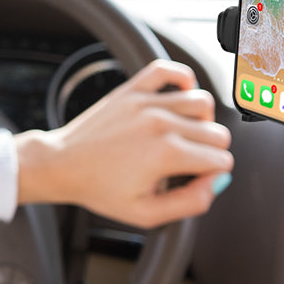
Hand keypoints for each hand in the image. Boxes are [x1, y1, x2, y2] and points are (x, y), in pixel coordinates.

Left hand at [13, 59, 232, 228]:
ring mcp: (146, 103)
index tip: (192, 179)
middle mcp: (160, 123)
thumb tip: (217, 182)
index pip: (221, 160)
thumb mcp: (146, 213)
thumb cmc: (100, 189)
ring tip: (183, 135)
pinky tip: (177, 100)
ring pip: (203, 102)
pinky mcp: (132, 90)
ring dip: (201, 121)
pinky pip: (169, 70)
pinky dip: (181, 79)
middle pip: (217, 133)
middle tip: (184, 164)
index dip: (212, 175)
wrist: (62, 165)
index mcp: (167, 154)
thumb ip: (190, 202)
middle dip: (209, 151)